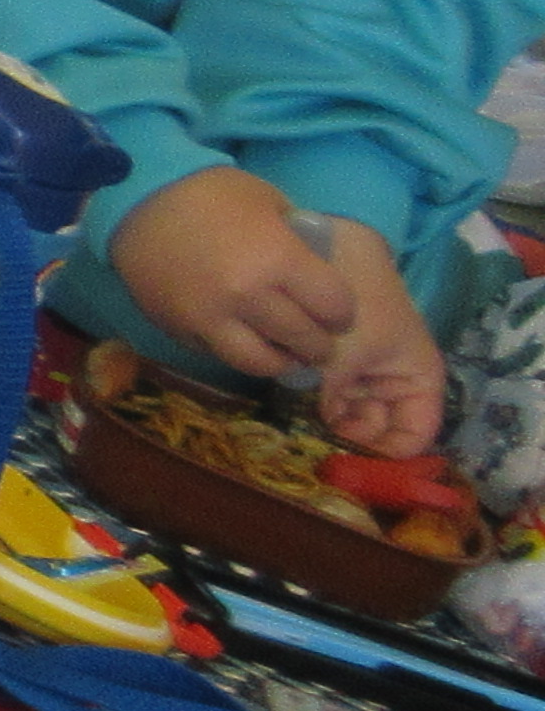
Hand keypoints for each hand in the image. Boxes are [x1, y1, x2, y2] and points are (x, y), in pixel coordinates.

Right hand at [111, 165, 359, 383]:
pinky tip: (243, 338)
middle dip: (319, 344)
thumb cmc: (211, 193)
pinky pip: (220, 355)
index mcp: (278, 259)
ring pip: (262, 363)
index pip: (334, 307)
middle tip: (319, 341)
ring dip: (282, 361)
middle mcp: (247, 295)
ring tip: (285, 354)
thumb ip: (298, 242)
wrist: (137, 201)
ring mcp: (210, 318)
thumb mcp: (270, 202)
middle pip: (305, 340)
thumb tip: (316, 272)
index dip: (342, 313)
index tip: (337, 313)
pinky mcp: (180, 329)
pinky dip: (238, 352)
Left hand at [310, 214, 448, 457]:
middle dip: (350, 442)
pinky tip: (292, 406)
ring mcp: (365, 374)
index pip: (414, 437)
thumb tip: (311, 439)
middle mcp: (394, 383)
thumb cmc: (351, 304)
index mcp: (418, 380)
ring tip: (301, 423)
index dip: (385, 455)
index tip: (349, 459)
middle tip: (315, 444)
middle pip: (380, 432)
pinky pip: (329, 397)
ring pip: (352, 418)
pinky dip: (314, 405)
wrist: (333, 251)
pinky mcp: (336, 364)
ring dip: (328, 425)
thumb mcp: (340, 359)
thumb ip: (328, 404)